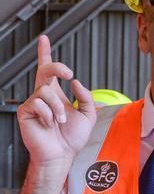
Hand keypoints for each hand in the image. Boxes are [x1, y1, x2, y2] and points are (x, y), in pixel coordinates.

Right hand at [16, 36, 95, 167]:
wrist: (62, 154)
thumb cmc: (72, 137)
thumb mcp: (88, 115)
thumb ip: (85, 97)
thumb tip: (75, 82)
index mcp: (57, 94)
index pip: (49, 71)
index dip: (45, 54)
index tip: (44, 39)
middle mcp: (43, 96)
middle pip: (45, 70)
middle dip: (56, 67)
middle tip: (68, 73)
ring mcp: (33, 103)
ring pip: (45, 91)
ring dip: (58, 108)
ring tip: (59, 122)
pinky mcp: (24, 111)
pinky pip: (38, 103)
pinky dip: (48, 115)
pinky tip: (48, 125)